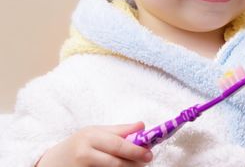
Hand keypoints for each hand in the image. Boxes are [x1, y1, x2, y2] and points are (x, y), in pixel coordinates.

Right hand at [36, 122, 152, 166]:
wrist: (50, 163)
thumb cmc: (77, 145)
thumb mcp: (96, 132)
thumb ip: (119, 130)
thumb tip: (142, 125)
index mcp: (90, 137)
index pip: (118, 144)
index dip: (136, 150)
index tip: (149, 153)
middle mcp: (84, 154)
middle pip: (116, 162)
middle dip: (134, 162)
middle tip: (146, 161)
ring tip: (135, 166)